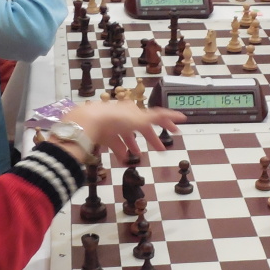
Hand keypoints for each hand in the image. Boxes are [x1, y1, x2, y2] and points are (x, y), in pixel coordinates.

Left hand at [63, 101, 184, 161]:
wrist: (89, 122)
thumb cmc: (116, 119)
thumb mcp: (140, 119)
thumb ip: (159, 118)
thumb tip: (180, 115)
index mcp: (135, 110)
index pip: (156, 116)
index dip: (167, 122)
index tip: (176, 129)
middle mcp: (124, 115)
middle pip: (141, 127)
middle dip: (151, 137)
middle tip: (161, 148)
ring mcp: (112, 123)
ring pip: (126, 135)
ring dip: (133, 145)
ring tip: (138, 155)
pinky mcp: (102, 132)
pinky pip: (114, 142)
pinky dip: (120, 150)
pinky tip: (123, 159)